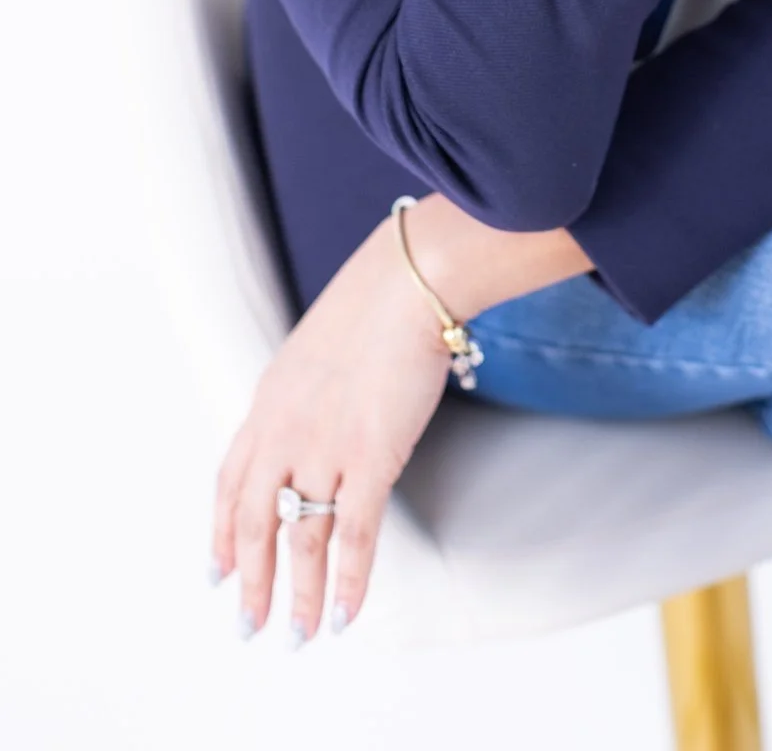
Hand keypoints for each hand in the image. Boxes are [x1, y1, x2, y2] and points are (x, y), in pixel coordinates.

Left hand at [209, 212, 456, 647]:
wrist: (407, 283)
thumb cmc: (376, 303)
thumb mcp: (315, 348)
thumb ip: (304, 391)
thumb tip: (316, 416)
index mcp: (268, 402)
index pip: (230, 481)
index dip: (222, 531)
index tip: (218, 570)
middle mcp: (284, 431)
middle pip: (253, 521)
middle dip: (249, 580)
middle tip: (246, 625)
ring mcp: (324, 448)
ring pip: (300, 539)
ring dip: (295, 595)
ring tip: (295, 635)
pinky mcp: (370, 458)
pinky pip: (354, 535)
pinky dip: (348, 581)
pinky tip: (344, 613)